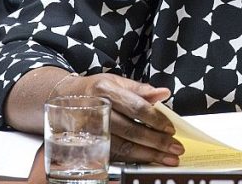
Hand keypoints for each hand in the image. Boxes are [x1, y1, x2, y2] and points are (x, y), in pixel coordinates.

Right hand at [57, 73, 181, 165]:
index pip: (136, 106)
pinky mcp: (90, 144)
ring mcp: (92, 130)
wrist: (66, 98)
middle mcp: (98, 111)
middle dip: (157, 141)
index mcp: (106, 91)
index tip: (170, 128)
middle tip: (175, 147)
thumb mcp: (116, 81)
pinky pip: (116, 154)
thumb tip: (163, 93)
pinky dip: (134, 159)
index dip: (155, 119)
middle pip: (131, 130)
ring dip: (149, 154)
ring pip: (124, 147)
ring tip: (167, 158)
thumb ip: (140, 89)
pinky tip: (149, 160)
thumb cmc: (95, 89)